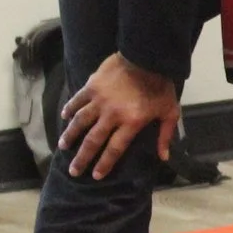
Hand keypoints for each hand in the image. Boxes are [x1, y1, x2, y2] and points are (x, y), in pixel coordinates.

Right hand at [58, 53, 180, 179]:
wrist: (148, 57)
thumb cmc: (161, 86)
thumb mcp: (170, 111)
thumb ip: (165, 135)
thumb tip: (164, 157)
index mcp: (131, 122)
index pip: (114, 149)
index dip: (105, 163)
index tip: (96, 175)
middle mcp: (112, 115)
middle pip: (93, 141)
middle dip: (82, 158)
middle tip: (74, 171)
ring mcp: (99, 100)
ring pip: (80, 122)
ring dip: (70, 136)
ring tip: (63, 147)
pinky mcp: (91, 86)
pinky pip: (77, 100)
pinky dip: (69, 109)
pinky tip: (64, 117)